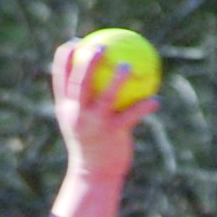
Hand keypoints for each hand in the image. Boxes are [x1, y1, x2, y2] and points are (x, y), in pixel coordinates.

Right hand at [46, 39, 156, 216]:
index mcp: (66, 107)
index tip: (75, 41)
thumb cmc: (90, 144)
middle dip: (87, 62)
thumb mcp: (80, 121)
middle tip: (100, 46)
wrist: (92, 175)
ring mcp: (94, 124)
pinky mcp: (113, 133)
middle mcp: (77, 113)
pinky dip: (145, 106)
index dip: (65, 56)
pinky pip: (131, 115)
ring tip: (127, 66)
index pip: (60, 77)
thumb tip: (98, 76)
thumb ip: (84, 100)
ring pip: (106, 97)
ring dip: (117, 79)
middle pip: (79, 82)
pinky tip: (156, 100)